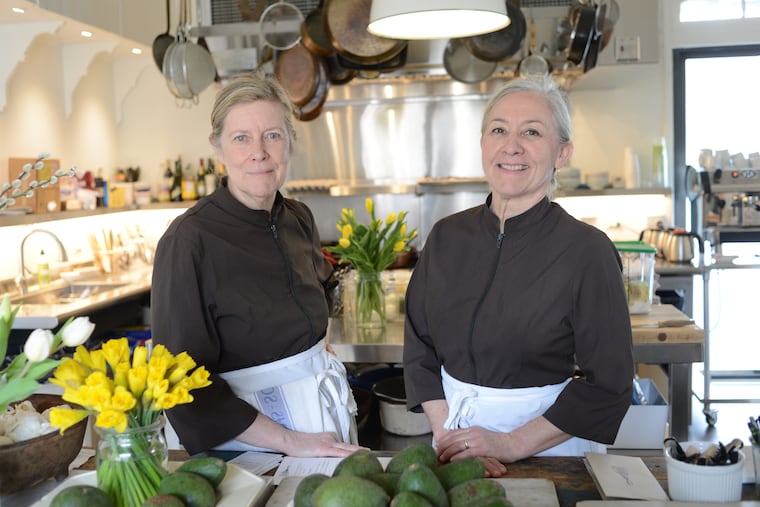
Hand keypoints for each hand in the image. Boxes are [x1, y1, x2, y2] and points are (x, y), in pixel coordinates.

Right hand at [237, 414, 365, 456]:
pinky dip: (346, 455)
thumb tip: (330, 453)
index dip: (354, 448)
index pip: (343, 444)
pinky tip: (353, 457)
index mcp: (328, 437)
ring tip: (367, 453)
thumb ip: (323, 447)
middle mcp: (330, 439)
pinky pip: (338, 452)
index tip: (363, 451)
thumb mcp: (314, 444)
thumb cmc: (298, 444)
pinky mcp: (323, 449)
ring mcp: (327, 444)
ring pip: (346, 448)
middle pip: (347, 445)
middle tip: (370, 452)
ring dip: (357, 451)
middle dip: (359, 449)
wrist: (289, 439)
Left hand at [435, 426, 506, 476]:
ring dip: (448, 451)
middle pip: (454, 438)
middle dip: (443, 445)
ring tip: (441, 457)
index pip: (455, 433)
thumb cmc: (499, 443)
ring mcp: (479, 440)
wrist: (514, 443)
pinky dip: (458, 456)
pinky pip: (468, 452)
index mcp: (474, 429)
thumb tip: (461, 443)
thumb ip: (473, 438)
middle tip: (436, 452)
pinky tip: (452, 460)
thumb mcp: (483, 437)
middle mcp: (474, 433)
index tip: (438, 445)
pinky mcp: (484, 448)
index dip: (445, 439)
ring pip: (458, 444)